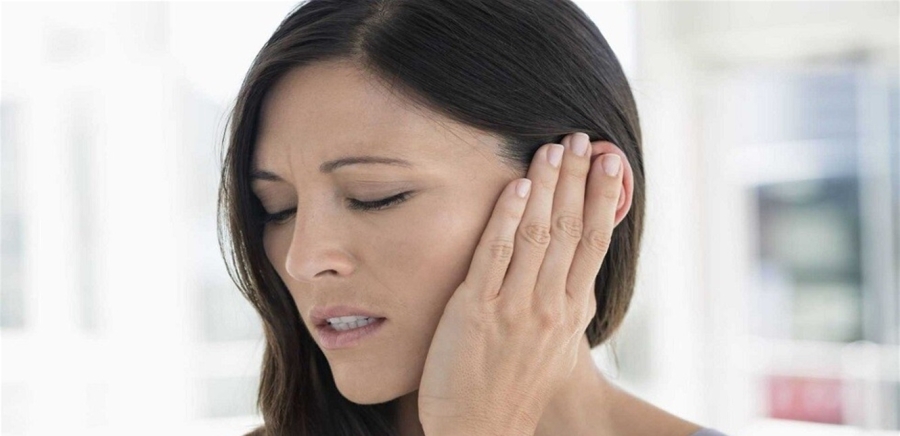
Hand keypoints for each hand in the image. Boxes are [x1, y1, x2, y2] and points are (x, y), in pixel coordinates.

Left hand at [417, 132, 625, 435]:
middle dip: (579, 179)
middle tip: (584, 136)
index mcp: (570, 311)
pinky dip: (507, 217)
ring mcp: (514, 308)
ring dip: (547, 186)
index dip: (603, 198)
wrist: (481, 432)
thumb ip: (564, 302)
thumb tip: (575, 268)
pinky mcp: (476, 312)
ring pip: (537, 236)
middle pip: (570, 230)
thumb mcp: (552, 345)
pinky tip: (517, 186)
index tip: (612, 161)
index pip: (594, 243)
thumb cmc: (513, 386)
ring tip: (554, 147)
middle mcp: (549, 306)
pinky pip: (494, 256)